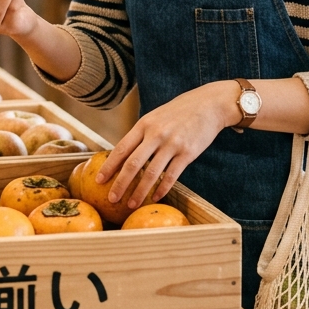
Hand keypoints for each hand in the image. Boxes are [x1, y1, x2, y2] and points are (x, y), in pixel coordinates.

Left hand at [97, 80, 240, 205]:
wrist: (208, 104)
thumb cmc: (178, 112)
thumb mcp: (155, 117)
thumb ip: (141, 134)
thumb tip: (124, 155)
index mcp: (144, 124)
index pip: (121, 148)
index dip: (109, 166)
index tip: (99, 180)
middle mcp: (156, 134)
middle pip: (132, 163)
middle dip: (120, 184)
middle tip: (111, 199)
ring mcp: (172, 144)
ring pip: (151, 173)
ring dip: (139, 192)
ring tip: (131, 204)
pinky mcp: (188, 153)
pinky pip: (171, 176)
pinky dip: (162, 189)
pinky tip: (156, 197)